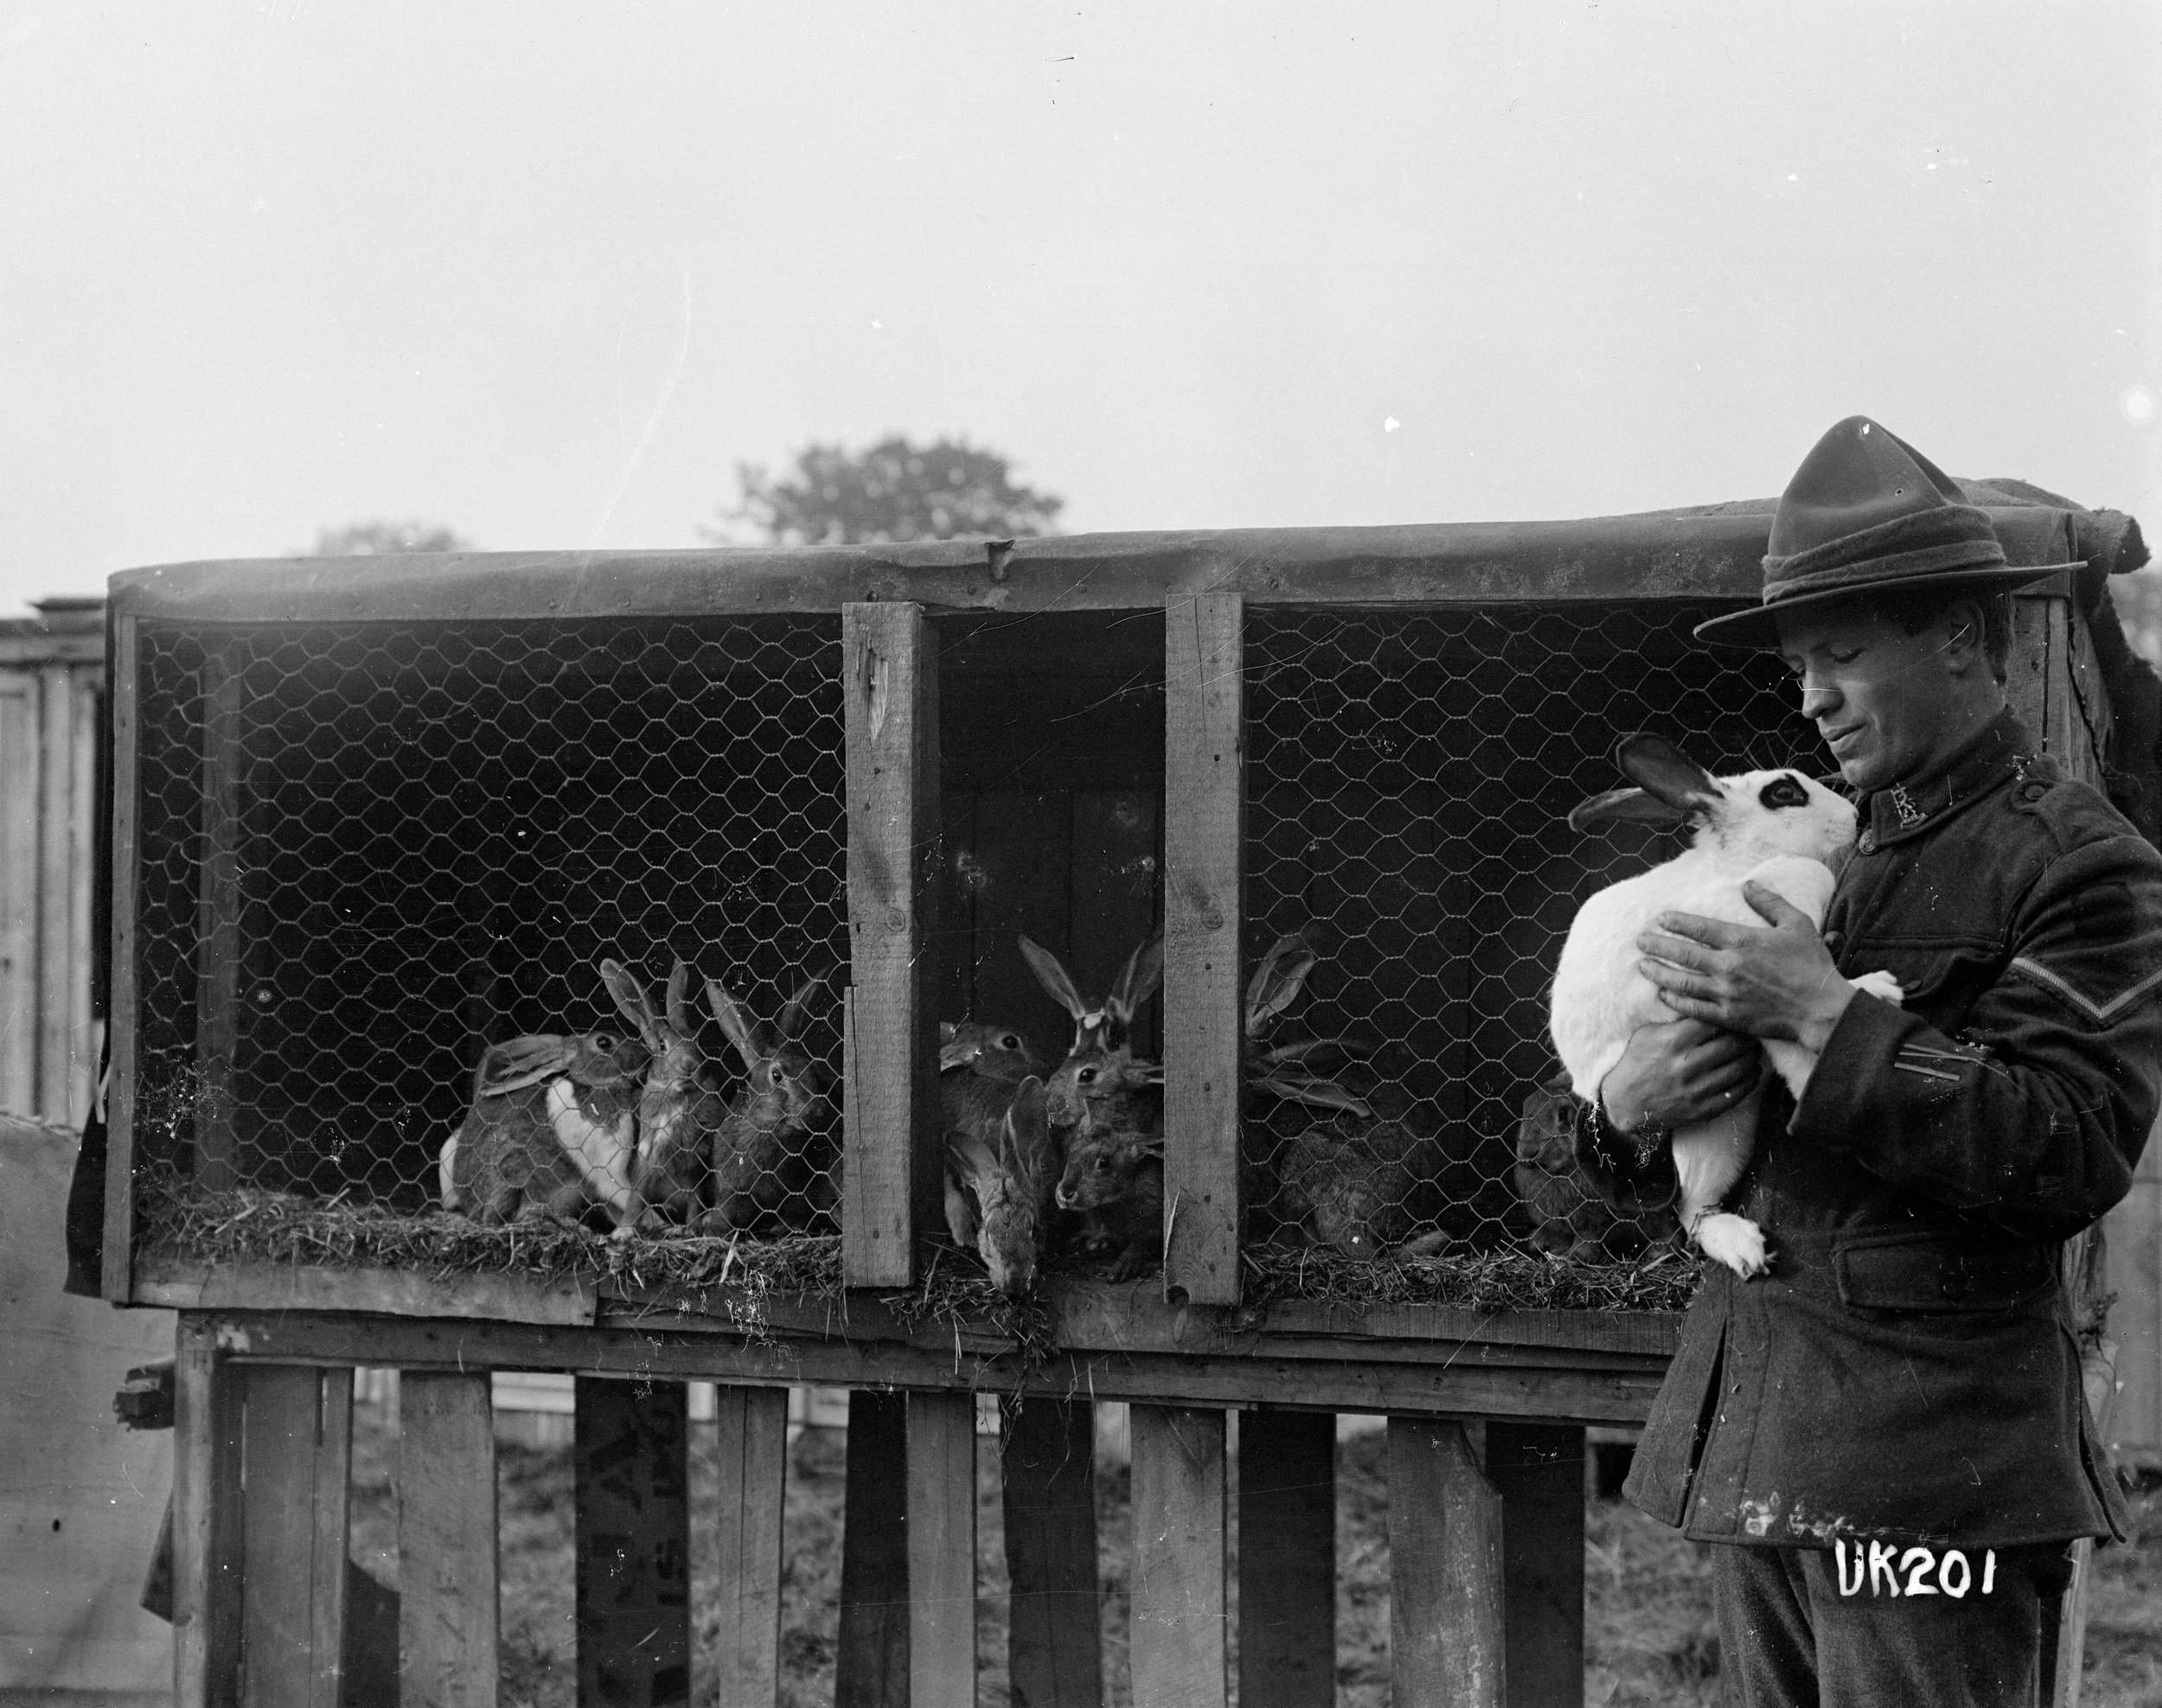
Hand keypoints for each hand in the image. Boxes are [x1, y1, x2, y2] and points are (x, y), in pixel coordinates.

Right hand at [1600, 1016, 1762, 1131]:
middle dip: (1747, 1036)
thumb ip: (1674, 1020)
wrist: (1624, 1103)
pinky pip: (1736, 1094)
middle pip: (1732, 1044)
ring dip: (1752, 1057)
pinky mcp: (1702, 1110)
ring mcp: (1695, 1090)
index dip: (1727, 1016)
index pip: (1712, 1021)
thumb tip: (1702, 1004)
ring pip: (1739, 1069)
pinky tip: (1752, 1072)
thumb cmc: (1636, 1063)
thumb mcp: (1647, 1034)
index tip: (1734, 1013)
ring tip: (1754, 1050)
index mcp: (1672, 1042)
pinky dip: (1749, 1081)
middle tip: (1752, 1031)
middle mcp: (1685, 1065)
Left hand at [1636, 881, 1853, 1053]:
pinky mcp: (1729, 1017)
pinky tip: (1664, 995)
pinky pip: (1694, 1008)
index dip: (1676, 922)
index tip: (1660, 918)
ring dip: (1660, 973)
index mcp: (1743, 941)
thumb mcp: (1796, 925)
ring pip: (1682, 982)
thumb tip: (1748, 885)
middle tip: (1640, 941)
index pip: (1700, 928)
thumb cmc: (1812, 965)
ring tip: (1643, 966)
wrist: (1822, 1008)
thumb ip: (1770, 903)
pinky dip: (1676, 1001)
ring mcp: (1726, 994)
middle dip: (1658, 946)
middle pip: (1683, 954)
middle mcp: (1729, 966)